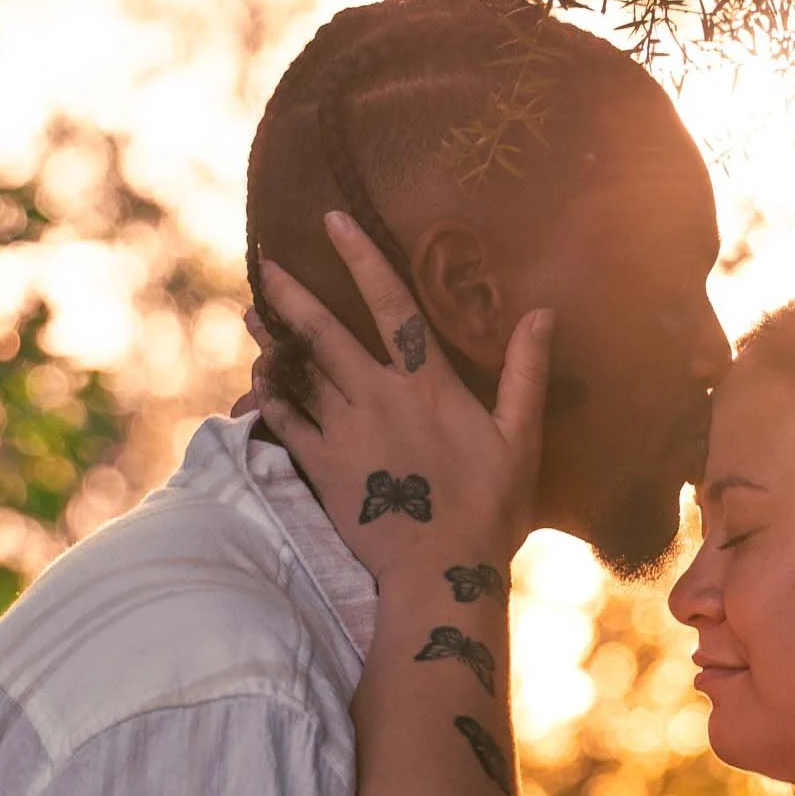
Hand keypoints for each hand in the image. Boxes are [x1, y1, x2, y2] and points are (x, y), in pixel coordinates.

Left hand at [256, 215, 551, 584]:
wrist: (441, 573)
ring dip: (273, 342)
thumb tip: (542, 312)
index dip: (361, 258)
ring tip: (251, 315)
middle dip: (293, 296)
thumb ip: (526, 373)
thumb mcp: (521, 438)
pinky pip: (286, 425)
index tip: (333, 222)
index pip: (391, 304)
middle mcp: (377, 398)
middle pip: (325, 334)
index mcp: (427, 384)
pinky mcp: (323, 471)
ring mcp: (344, 434)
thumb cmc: (490, 508)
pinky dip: (270, 400)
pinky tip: (256, 383)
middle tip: (265, 264)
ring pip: (299, 374)